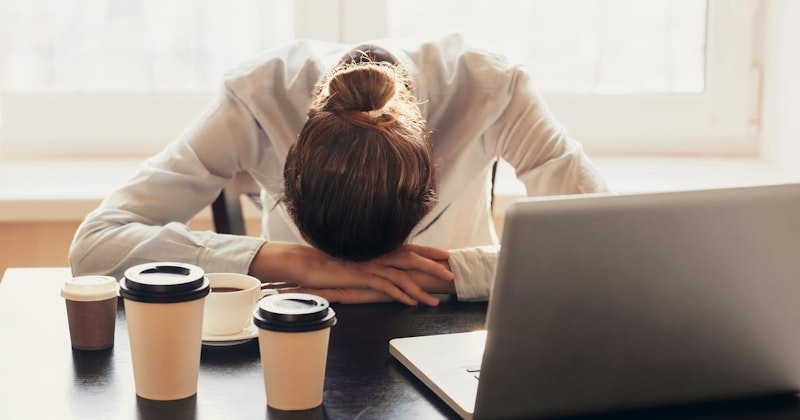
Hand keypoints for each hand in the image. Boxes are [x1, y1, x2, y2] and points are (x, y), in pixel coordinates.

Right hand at [249, 243, 453, 305]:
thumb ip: (371, 261)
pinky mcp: (361, 276)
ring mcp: (370, 264)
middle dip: (433, 266)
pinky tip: (412, 302)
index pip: (409, 247)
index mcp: (377, 248)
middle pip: (412, 258)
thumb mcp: (355, 260)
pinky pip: (386, 286)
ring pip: (402, 274)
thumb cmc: (329, 262)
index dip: (428, 250)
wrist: (306, 263)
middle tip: (451, 274)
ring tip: (436, 299)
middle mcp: (376, 253)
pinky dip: (401, 294)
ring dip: (421, 288)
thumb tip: (384, 267)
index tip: (446, 254)